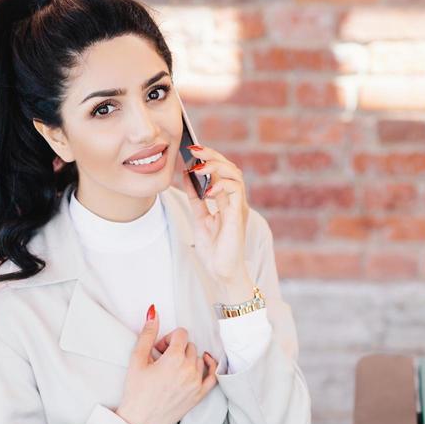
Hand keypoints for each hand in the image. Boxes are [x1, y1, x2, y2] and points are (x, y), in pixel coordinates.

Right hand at [115, 309, 218, 423]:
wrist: (140, 421)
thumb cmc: (136, 391)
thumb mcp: (137, 359)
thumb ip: (147, 334)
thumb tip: (154, 312)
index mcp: (174, 359)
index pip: (181, 334)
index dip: (168, 338)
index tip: (158, 349)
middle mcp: (189, 369)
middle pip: (190, 345)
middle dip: (177, 348)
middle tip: (162, 360)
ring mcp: (196, 383)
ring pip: (199, 358)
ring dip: (188, 358)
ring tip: (173, 368)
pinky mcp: (199, 395)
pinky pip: (213, 376)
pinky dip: (210, 366)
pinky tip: (204, 362)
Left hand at [180, 144, 249, 284]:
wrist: (221, 273)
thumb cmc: (215, 250)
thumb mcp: (199, 219)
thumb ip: (195, 198)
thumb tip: (186, 175)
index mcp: (227, 200)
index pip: (222, 171)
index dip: (208, 158)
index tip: (190, 151)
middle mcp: (235, 201)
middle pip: (230, 168)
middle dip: (212, 156)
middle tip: (194, 150)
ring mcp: (238, 207)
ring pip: (235, 175)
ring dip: (216, 166)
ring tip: (199, 166)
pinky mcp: (238, 216)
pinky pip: (235, 191)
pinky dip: (221, 185)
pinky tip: (207, 190)